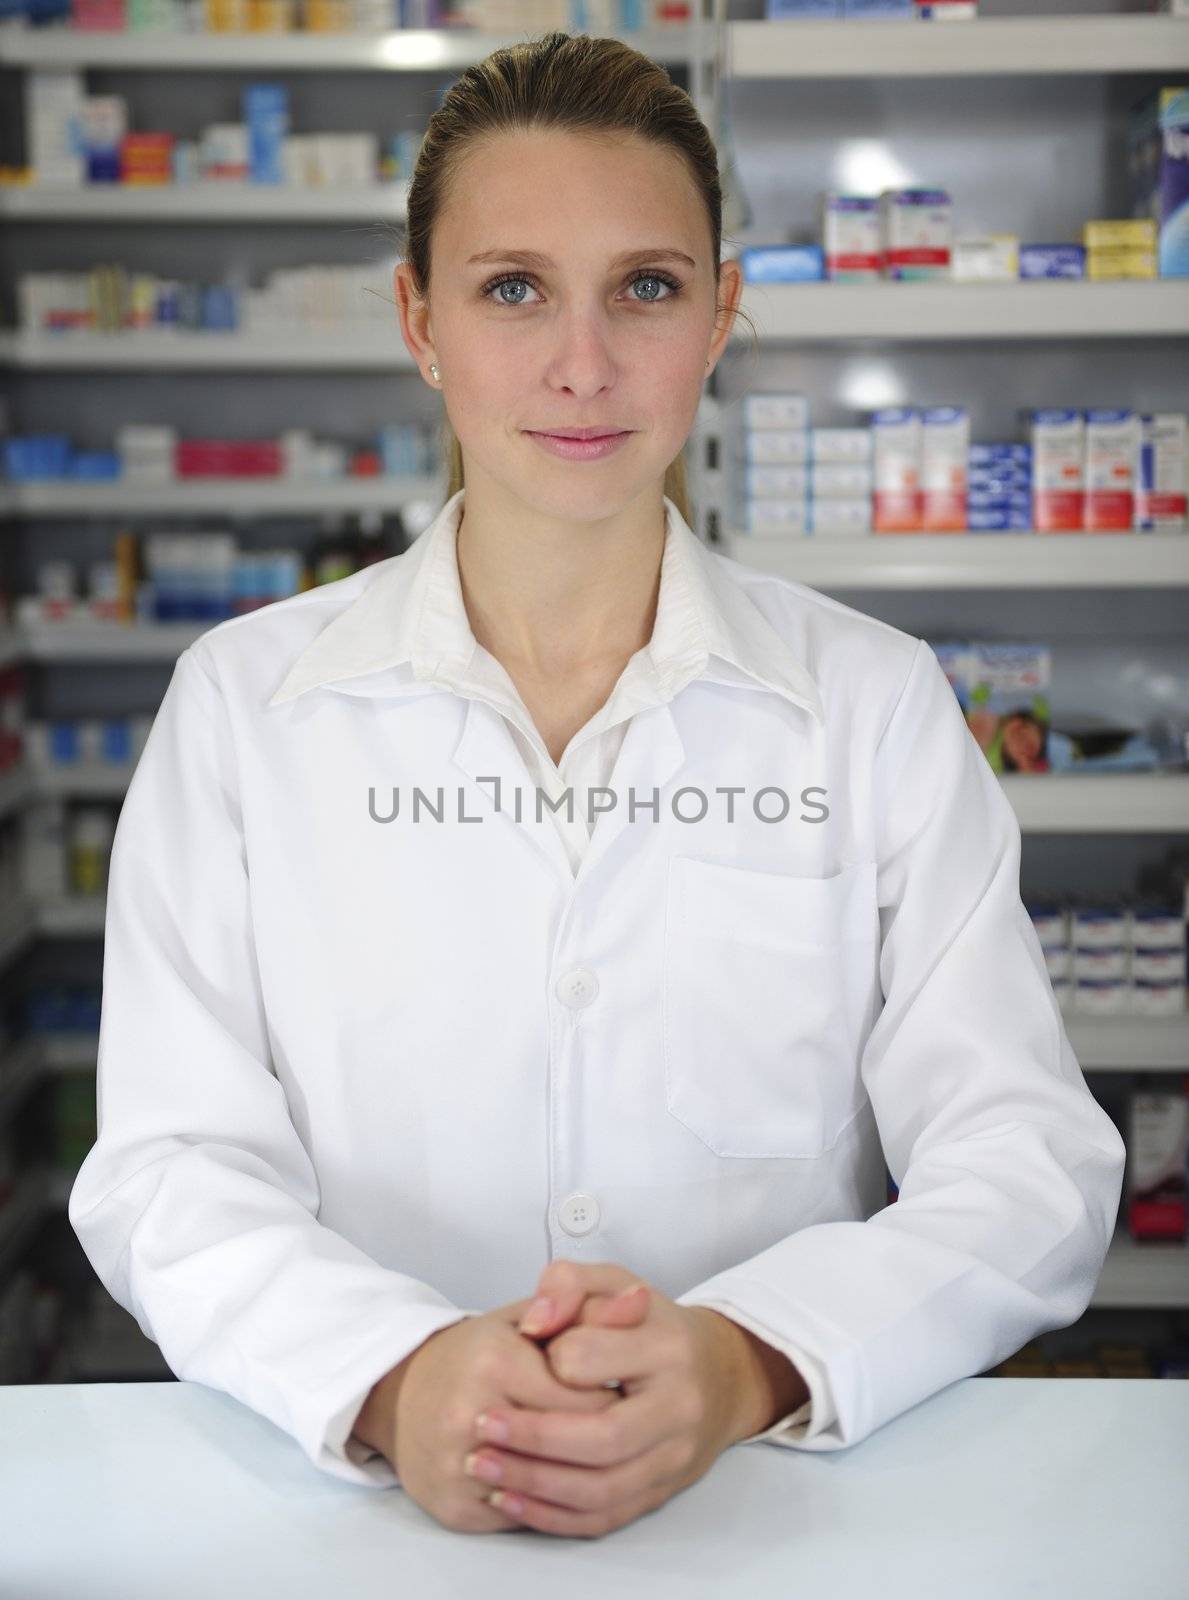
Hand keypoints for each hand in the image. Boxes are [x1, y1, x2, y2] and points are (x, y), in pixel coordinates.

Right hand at [375, 1296, 623, 1533]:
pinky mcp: (454, 1507)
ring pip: (548, 1487)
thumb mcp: (526, 1317)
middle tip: (623, 1425)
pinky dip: (546, 1504)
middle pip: (570, 1441)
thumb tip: (642, 1300)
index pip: (585, 1393)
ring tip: (594, 1454)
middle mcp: (470, 1414)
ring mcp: (458, 1466)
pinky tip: (558, 1482)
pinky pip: (521, 1516)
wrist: (402, 1394)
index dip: (616, 1395)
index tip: (631, 1391)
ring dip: (578, 1474)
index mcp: (495, 1360)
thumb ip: (586, 1307)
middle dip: (604, 1436)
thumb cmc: (475, 1352)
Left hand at [465, 1260, 756, 1538]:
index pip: (594, 1359)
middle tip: (480, 1426)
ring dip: (534, 1484)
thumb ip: (568, 1284)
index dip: (553, 1357)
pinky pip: (604, 1518)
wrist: (718, 1374)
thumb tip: (535, 1321)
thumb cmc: (649, 1326)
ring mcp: (675, 1458)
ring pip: (601, 1489)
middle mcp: (681, 1407)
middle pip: (603, 1438)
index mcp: (668, 1346)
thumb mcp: (613, 1283)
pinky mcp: (662, 1493)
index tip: (521, 1349)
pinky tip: (510, 1499)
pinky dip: (552, 1515)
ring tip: (482, 1465)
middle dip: (533, 1437)